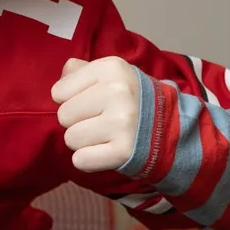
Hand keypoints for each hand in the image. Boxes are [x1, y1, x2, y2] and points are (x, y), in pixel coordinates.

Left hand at [52, 57, 141, 172]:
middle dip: (77, 122)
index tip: (93, 102)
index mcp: (112, 69)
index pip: (58, 92)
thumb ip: (82, 70)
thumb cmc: (131, 100)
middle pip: (63, 116)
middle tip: (101, 120)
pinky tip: (106, 150)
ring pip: (70, 139)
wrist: (171, 128)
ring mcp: (122, 122)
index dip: (70, 100)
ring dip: (83, 142)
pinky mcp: (124, 151)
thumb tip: (63, 76)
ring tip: (105, 135)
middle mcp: (118, 92)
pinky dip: (89, 160)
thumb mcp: (112, 75)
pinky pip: (81, 160)